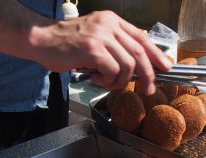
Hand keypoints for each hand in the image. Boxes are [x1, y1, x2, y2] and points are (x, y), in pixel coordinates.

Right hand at [35, 11, 171, 94]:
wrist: (41, 39)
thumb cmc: (66, 44)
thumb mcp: (95, 38)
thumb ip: (114, 46)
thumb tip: (136, 66)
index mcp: (112, 20)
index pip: (141, 37)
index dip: (156, 54)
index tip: (165, 67)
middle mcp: (109, 25)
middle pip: (139, 52)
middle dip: (147, 75)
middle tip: (147, 89)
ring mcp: (101, 36)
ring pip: (127, 65)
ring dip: (120, 81)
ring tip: (106, 82)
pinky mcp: (93, 49)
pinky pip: (112, 71)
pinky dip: (107, 81)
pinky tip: (95, 79)